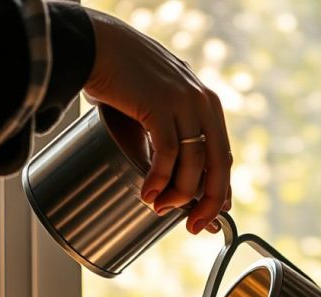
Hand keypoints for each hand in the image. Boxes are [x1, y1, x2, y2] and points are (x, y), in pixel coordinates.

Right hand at [84, 10, 231, 233]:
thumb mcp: (158, 106)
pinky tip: (148, 194)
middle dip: (208, 203)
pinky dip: (159, 180)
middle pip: (218, 165)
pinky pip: (167, 154)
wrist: (97, 46)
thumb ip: (170, 136)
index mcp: (206, 104)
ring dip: (177, 195)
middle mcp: (202, 102)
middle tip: (194, 227)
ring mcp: (184, 102)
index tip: (209, 217)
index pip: (223, 156)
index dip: (219, 191)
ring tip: (158, 208)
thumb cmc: (122, 80)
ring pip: (193, 164)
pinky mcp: (160, 105)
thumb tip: (170, 182)